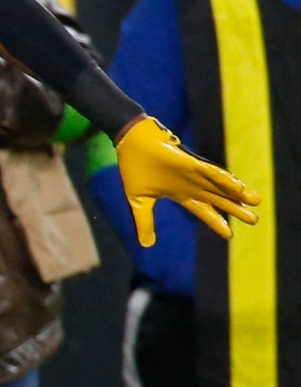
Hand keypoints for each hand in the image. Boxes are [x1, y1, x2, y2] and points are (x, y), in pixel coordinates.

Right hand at [114, 115, 261, 246]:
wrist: (129, 142)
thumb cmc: (134, 167)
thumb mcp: (138, 201)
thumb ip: (144, 222)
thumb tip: (146, 245)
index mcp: (179, 193)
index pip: (203, 210)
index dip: (216, 222)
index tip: (229, 235)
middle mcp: (191, 184)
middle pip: (218, 199)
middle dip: (235, 209)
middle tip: (254, 220)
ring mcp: (192, 173)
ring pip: (220, 185)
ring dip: (237, 194)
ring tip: (256, 201)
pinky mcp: (189, 162)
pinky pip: (210, 172)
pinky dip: (224, 179)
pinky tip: (237, 187)